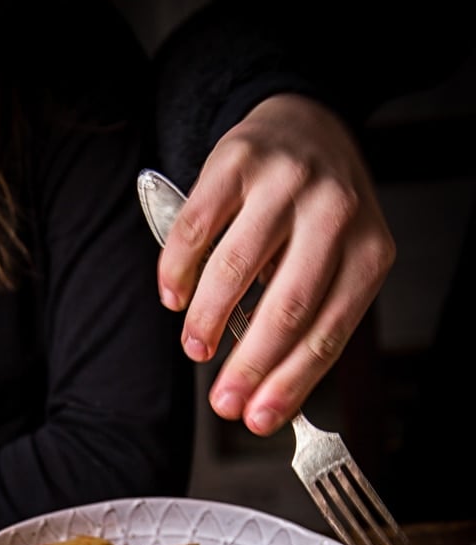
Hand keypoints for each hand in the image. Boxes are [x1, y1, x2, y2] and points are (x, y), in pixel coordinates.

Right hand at [156, 94, 395, 434]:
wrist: (303, 124)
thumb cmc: (316, 217)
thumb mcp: (337, 264)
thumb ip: (309, 322)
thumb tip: (265, 400)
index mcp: (368, 251)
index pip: (327, 333)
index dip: (289, 384)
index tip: (256, 420)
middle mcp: (334, 212)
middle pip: (288, 308)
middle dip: (249, 366)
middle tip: (222, 403)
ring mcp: (285, 182)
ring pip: (236, 269)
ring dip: (208, 321)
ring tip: (195, 349)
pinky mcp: (236, 160)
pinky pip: (197, 229)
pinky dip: (178, 272)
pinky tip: (174, 298)